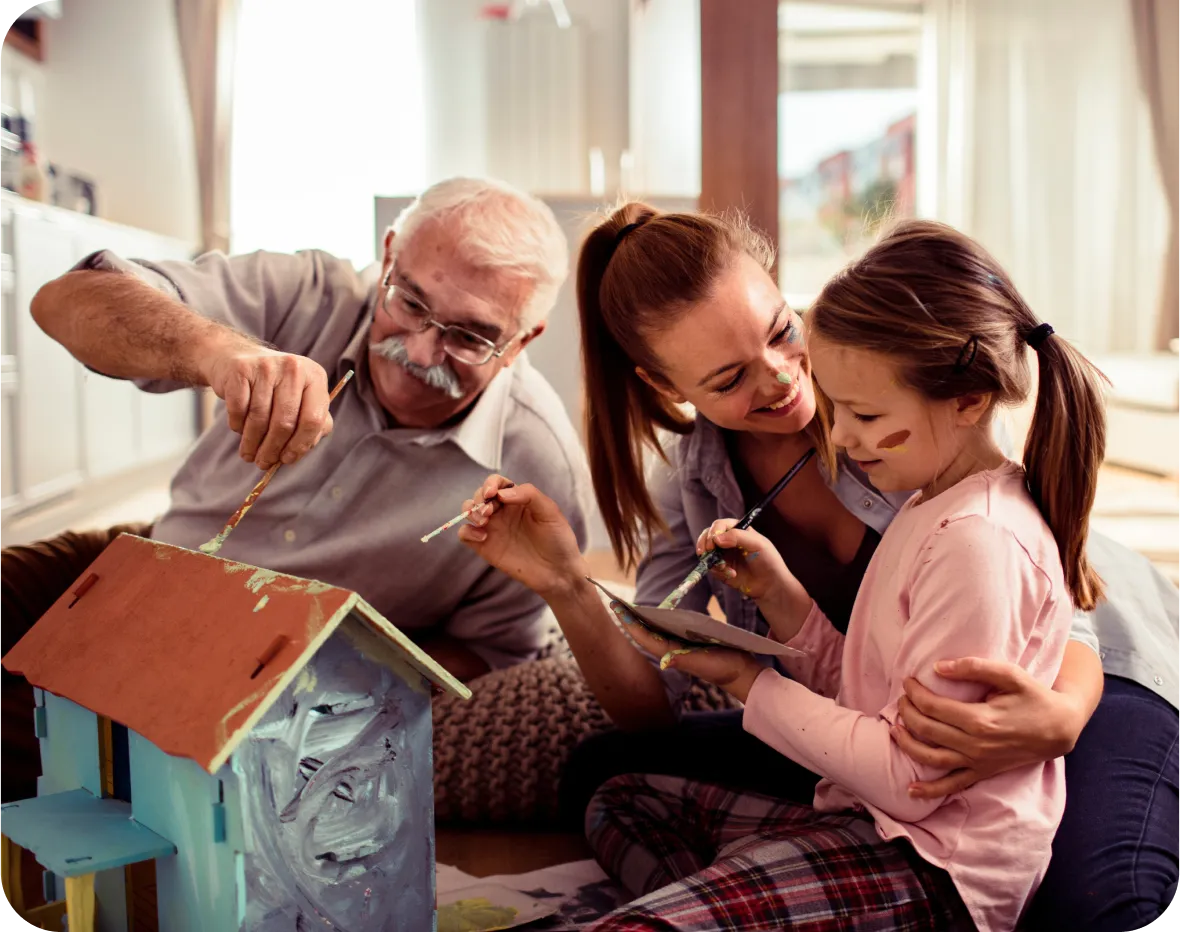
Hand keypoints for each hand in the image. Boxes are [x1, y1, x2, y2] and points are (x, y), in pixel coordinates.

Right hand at [204, 348, 331, 468]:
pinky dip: (238, 425)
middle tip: (263, 463)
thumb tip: (308, 446)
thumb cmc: (273, 387)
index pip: (314, 419)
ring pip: (259, 418)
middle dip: (272, 449)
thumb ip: (312, 421)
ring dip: (252, 443)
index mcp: (315, 377)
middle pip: (285, 422)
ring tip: (249, 454)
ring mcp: (267, 366)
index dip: (300, 445)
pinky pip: (239, 409)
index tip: (288, 460)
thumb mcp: (299, 397)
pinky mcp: (241, 370)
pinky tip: (239, 430)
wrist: (235, 358)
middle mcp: (294, 368)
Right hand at [457, 476, 586, 599]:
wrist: (558, 571)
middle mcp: (502, 511)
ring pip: (468, 511)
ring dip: (470, 511)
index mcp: (517, 499)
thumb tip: (501, 494)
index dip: (491, 483)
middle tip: (489, 512)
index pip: (497, 482)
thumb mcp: (550, 512)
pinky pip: (465, 534)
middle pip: (479, 495)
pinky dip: (467, 532)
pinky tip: (482, 538)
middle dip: (479, 499)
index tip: (492, 494)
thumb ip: (529, 495)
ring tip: (484, 522)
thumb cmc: (558, 539)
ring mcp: (492, 528)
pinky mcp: (485, 546)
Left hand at [609, 600, 763, 702]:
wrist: (741, 673)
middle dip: (630, 619)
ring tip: (629, 606)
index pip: (644, 637)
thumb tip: (664, 662)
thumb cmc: (723, 669)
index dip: (629, 623)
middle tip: (616, 602)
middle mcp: (672, 650)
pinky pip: (668, 630)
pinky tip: (655, 613)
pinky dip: (658, 620)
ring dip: (641, 619)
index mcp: (672, 654)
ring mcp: (679, 647)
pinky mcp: (689, 643)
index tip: (616, 608)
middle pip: (645, 632)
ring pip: (654, 631)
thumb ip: (684, 661)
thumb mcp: (705, 663)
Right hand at [695, 519, 794, 601]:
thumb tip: (716, 538)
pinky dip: (718, 571)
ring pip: (706, 552)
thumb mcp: (757, 544)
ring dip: (712, 560)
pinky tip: (732, 574)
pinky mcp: (721, 569)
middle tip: (708, 552)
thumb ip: (737, 537)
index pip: (719, 525)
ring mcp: (724, 555)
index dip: (714, 531)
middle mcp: (728, 541)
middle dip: (705, 543)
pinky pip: (711, 567)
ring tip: (724, 567)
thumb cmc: (768, 560)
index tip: (714, 541)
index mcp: (738, 530)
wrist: (770, 585)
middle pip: (708, 536)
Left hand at [892, 657, 1085, 798]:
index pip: (933, 707)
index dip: (914, 693)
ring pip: (932, 758)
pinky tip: (910, 790)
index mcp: (980, 719)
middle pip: (928, 729)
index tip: (907, 681)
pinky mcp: (983, 772)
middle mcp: (975, 745)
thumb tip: (938, 668)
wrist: (1059, 728)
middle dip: (908, 712)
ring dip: (908, 745)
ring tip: (895, 730)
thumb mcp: (1010, 674)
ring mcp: (978, 762)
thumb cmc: (1034, 697)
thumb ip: (974, 668)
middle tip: (902, 698)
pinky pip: (952, 785)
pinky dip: (930, 790)